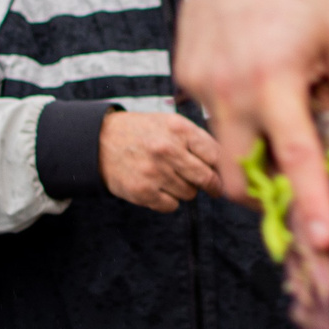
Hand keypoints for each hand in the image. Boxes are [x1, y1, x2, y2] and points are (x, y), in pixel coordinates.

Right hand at [99, 111, 221, 210]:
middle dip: (213, 185)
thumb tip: (228, 162)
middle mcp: (167, 150)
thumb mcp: (170, 122)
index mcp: (178, 129)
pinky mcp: (142, 191)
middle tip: (213, 187)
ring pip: (190, 194)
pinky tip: (160, 187)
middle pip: (207, 178)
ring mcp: (154, 172)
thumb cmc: (143, 132)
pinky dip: (169, 200)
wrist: (100, 141)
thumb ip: (198, 139)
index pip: (216, 154)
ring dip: (187, 190)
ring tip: (173, 178)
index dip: (223, 166)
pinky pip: (171, 206)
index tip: (224, 172)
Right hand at [175, 0, 328, 250]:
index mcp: (278, 78)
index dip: (311, 204)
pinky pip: (211, 113)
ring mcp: (200, 81)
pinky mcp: (185, 72)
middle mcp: (231, 86)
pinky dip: (236, 110)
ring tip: (277, 99)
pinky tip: (253, 71)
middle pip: (237, 177)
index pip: (296, 158)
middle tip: (292, 186)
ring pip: (221, 145)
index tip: (321, 241)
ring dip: (251, 145)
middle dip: (263, 196)